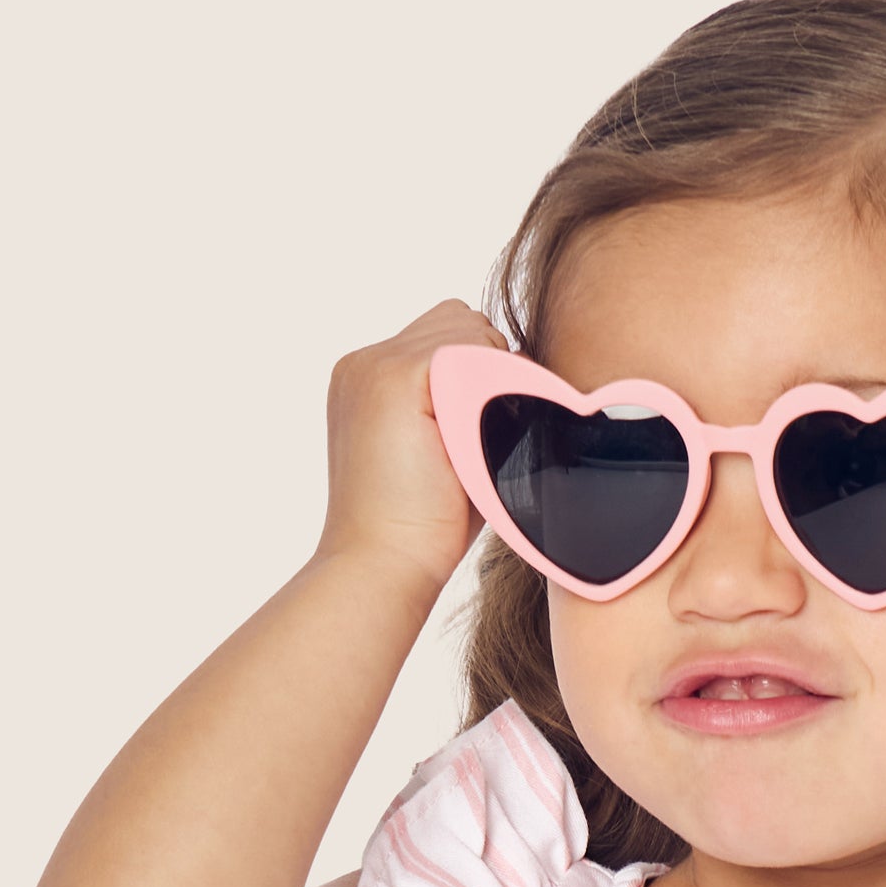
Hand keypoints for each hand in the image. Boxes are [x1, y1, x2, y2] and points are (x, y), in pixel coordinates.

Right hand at [317, 297, 506, 599]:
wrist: (382, 567)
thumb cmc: (421, 529)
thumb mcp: (446, 452)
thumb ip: (466, 406)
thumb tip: (522, 371)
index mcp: (369, 380)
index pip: (444, 335)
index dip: (479, 370)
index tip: (482, 427)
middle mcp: (363, 364)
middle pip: (458, 319)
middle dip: (484, 365)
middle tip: (480, 434)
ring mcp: (374, 366)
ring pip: (466, 327)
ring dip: (485, 376)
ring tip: (468, 440)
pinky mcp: (394, 377)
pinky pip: (467, 350)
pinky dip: (484, 387)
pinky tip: (471, 437)